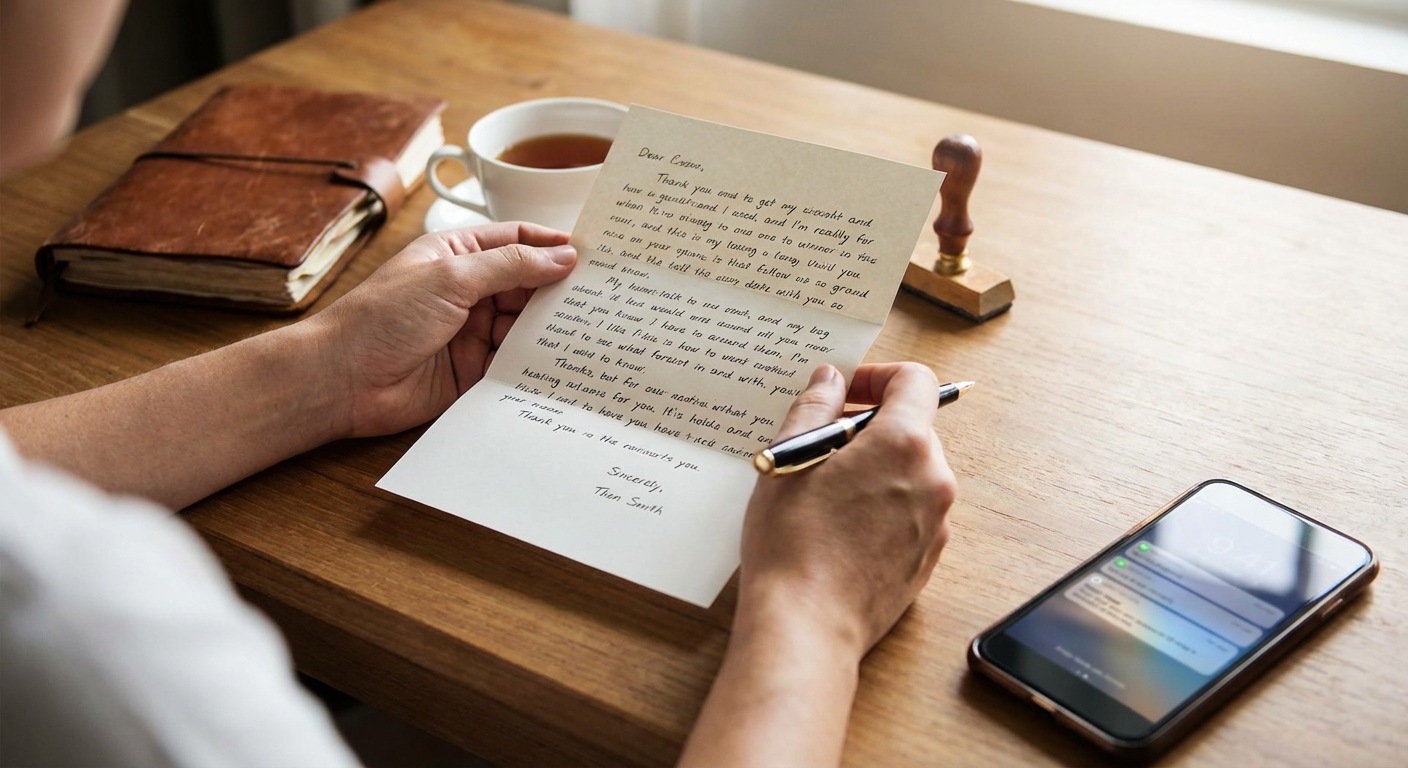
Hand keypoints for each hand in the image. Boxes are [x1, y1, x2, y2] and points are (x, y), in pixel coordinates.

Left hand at [310, 222, 576, 437]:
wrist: (343, 380)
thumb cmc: (383, 317)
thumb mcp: (451, 277)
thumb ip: (510, 266)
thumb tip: (562, 257)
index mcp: (456, 255)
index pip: (515, 242)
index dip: (551, 246)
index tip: (591, 253)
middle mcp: (467, 291)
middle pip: (526, 285)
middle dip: (558, 289)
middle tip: (602, 294)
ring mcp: (471, 332)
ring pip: (524, 325)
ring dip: (551, 327)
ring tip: (592, 327)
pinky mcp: (473, 371)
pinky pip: (514, 363)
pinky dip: (536, 362)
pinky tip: (563, 361)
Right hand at [678, 362, 955, 767]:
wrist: (807, 626)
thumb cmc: (792, 543)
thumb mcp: (790, 459)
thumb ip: (815, 408)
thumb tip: (830, 379)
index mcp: (905, 444)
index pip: (915, 381)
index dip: (878, 376)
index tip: (845, 391)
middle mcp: (934, 479)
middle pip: (912, 427)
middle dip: (869, 426)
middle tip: (820, 445)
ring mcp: (936, 523)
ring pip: (911, 472)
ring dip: (874, 467)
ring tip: (823, 491)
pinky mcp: (927, 558)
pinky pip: (910, 512)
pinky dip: (881, 505)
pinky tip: (839, 527)